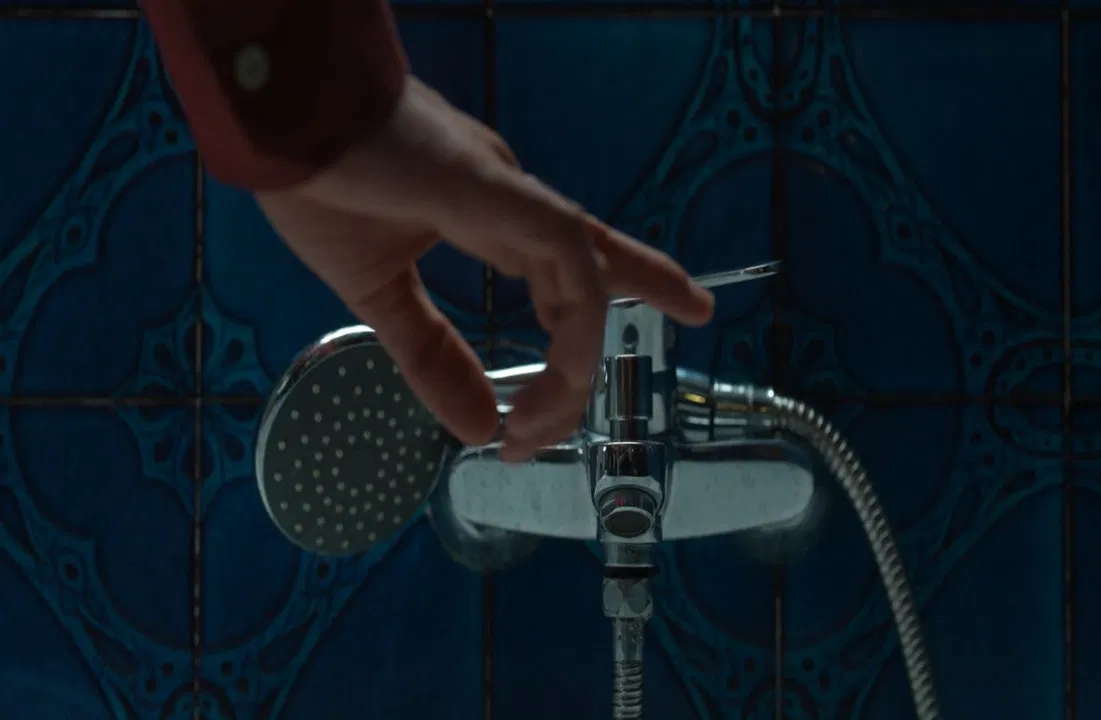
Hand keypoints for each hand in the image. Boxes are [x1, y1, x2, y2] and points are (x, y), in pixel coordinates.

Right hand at [255, 77, 713, 459]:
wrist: (277, 119)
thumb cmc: (317, 183)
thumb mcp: (379, 296)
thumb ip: (431, 357)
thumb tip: (473, 425)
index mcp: (489, 217)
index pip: (576, 259)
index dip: (641, 278)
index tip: (695, 309)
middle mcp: (517, 207)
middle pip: (595, 275)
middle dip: (590, 358)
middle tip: (544, 432)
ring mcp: (515, 198)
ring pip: (585, 282)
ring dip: (573, 364)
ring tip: (537, 427)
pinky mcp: (502, 193)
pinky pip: (569, 261)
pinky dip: (575, 322)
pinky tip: (560, 372)